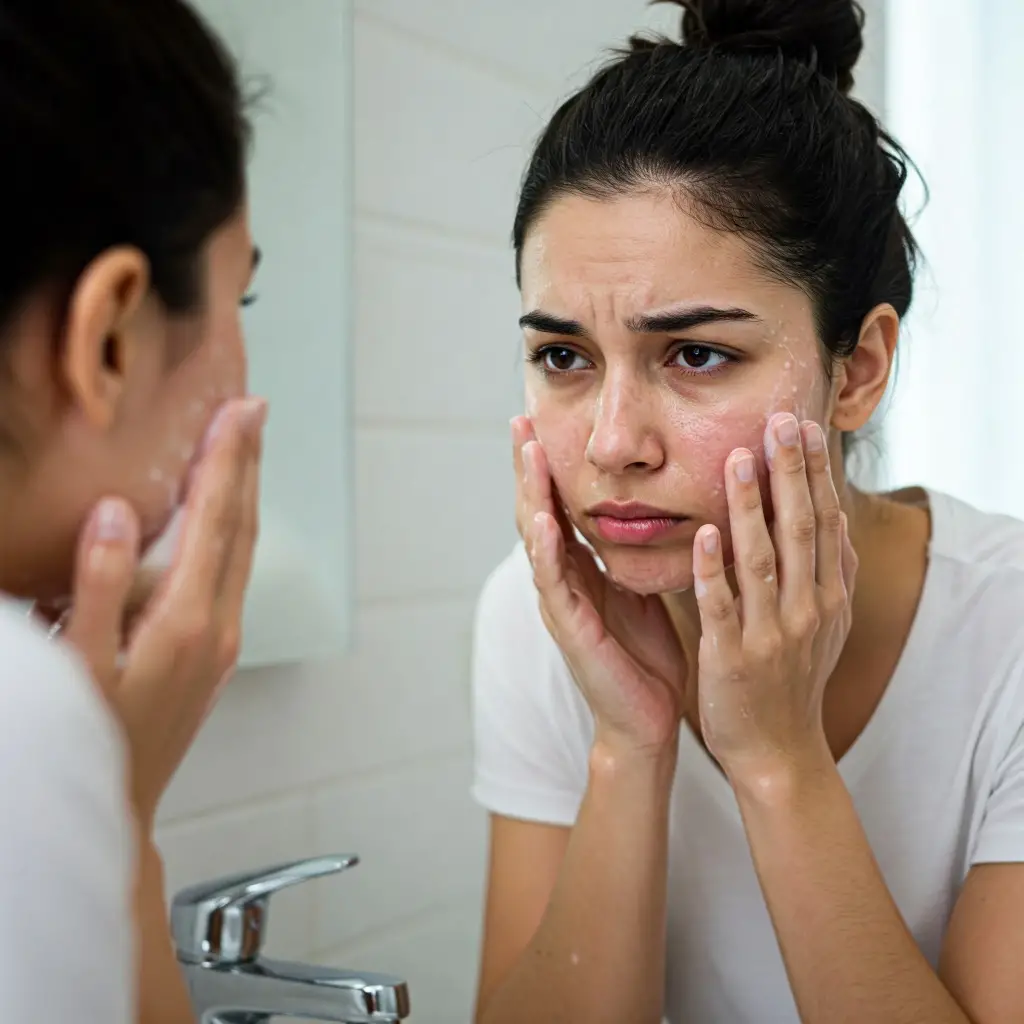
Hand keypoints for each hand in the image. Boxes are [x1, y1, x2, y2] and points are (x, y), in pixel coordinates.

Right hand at [62, 396, 266, 831]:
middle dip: (248, 463)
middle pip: (242, 524)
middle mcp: (218, 626)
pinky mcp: (214, 654)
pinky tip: (217, 521)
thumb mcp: (76, 667)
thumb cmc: (94, 747)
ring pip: (243, 548)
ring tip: (241, 450)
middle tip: (254, 412)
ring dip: (244, 493)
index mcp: (188, 621)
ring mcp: (221, 641)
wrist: (120, 812)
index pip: (215, 518)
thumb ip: (98, 585)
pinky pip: (232, 573)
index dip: (227, 458)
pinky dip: (230, 531)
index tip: (241, 411)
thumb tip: (119, 515)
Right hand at [513, 416, 686, 756]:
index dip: (550, 465)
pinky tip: (544, 519)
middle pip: (537, 510)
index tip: (546, 419)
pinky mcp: (571, 629)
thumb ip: (633, 552)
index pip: (559, 504)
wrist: (647, 719)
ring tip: (528, 450)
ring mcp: (560, 604)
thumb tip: (652, 508)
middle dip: (529, 465)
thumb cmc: (646, 656)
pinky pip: (553, 583)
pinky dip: (545, 550)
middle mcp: (563, 580)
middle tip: (522, 418)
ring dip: (530, 493)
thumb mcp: (641, 589)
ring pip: (537, 538)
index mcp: (582, 569)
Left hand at [691, 412, 856, 785]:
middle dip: (791, 473)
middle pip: (800, 530)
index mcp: (827, 597)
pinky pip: (723, 606)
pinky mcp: (733, 657)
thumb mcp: (826, 627)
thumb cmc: (794, 681)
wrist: (778, 751)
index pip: (823, 523)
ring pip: (762, 560)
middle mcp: (807, 610)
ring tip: (738, 459)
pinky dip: (715, 569)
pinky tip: (706, 533)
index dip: (814, 474)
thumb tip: (835, 520)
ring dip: (752, 508)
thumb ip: (830, 574)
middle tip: (781, 420)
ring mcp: (770, 634)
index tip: (804, 426)